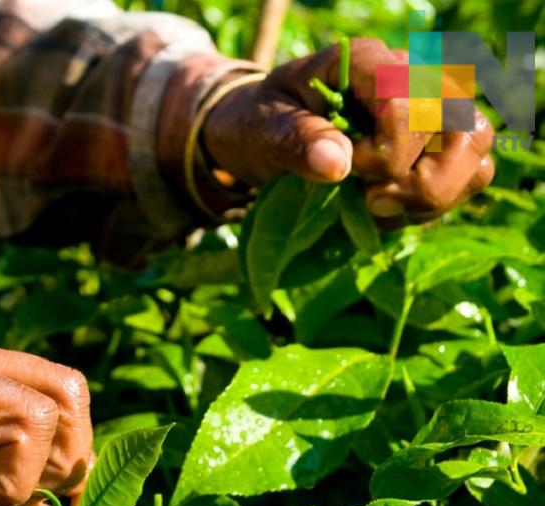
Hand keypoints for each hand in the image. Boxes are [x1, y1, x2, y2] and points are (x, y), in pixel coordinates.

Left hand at [202, 38, 494, 224]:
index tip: (346, 172)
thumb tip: (337, 164)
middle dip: (418, 180)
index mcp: (367, 62)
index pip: (411, 103)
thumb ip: (295, 141)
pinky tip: (392, 213)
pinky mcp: (435, 147)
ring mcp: (431, 112)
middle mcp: (413, 78)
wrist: (261, 135)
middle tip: (369, 201)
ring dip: (433, 196)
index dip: (387, 152)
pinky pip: (470, 175)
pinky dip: (436, 205)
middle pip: (462, 127)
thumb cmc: (260, 124)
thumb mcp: (261, 129)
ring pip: (476, 152)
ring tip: (380, 209)